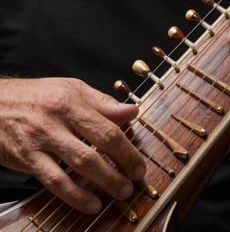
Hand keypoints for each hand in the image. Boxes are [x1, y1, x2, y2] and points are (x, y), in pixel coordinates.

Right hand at [0, 77, 145, 213]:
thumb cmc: (38, 95)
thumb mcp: (72, 89)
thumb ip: (103, 102)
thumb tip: (132, 111)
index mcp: (72, 102)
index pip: (108, 128)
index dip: (128, 149)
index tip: (139, 163)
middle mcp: (57, 121)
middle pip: (97, 149)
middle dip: (121, 167)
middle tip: (135, 180)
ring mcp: (41, 142)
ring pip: (78, 166)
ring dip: (104, 182)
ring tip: (121, 192)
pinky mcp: (27, 159)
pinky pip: (54, 181)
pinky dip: (75, 196)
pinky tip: (91, 204)